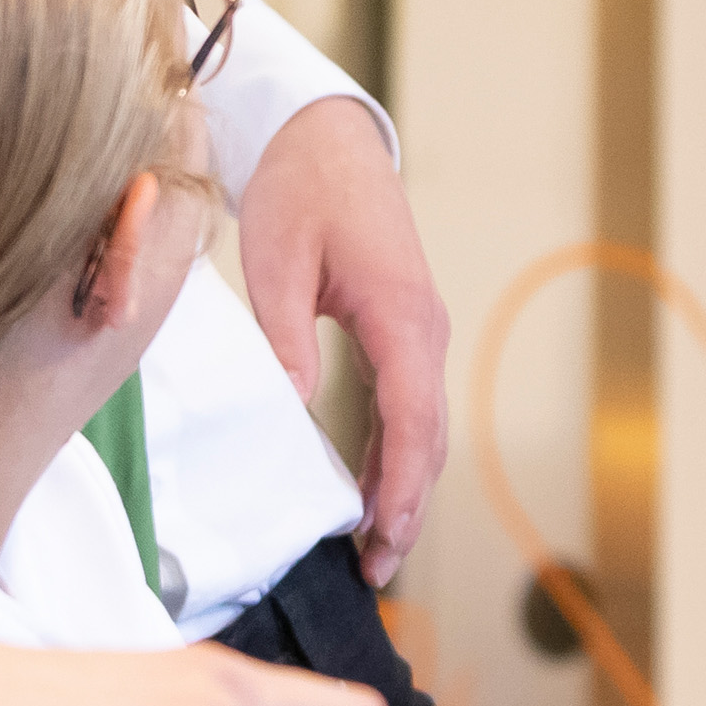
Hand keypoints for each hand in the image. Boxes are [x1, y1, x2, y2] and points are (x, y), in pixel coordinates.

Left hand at [237, 101, 449, 582]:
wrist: (323, 134)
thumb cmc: (300, 187)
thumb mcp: (278, 262)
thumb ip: (285, 339)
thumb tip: (293, 411)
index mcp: (401, 314)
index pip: (412, 420)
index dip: (401, 488)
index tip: (381, 540)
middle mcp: (424, 328)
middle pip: (428, 437)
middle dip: (407, 507)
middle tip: (375, 571)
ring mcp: (419, 329)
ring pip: (423, 426)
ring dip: (404, 487)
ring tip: (375, 550)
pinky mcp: (403, 327)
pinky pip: (408, 404)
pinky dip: (396, 453)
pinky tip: (373, 489)